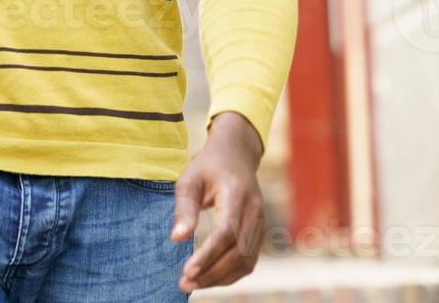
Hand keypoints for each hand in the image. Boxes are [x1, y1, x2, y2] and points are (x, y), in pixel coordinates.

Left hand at [170, 112, 266, 292]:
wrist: (236, 154)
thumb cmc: (207, 166)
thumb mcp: (189, 179)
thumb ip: (184, 208)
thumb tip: (177, 239)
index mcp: (236, 194)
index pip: (226, 232)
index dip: (208, 255)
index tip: (187, 271)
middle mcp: (254, 210)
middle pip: (238, 252)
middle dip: (212, 273)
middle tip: (184, 284)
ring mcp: (261, 221)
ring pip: (246, 260)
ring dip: (221, 278)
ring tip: (194, 285)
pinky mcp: (260, 231)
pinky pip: (250, 259)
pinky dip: (231, 274)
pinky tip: (210, 278)